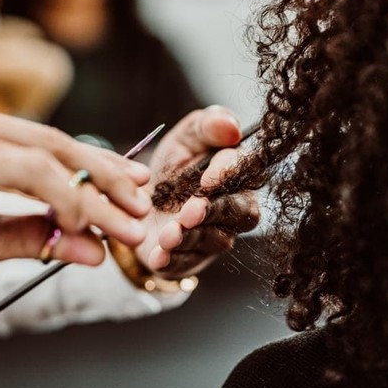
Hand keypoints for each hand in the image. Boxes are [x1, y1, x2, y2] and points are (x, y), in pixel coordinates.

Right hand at [0, 94, 151, 293]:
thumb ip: (35, 236)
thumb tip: (93, 248)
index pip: (43, 143)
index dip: (91, 166)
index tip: (127, 187)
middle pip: (55, 142)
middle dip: (106, 175)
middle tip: (140, 203)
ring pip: (50, 157)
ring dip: (96, 193)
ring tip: (127, 224)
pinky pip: (32, 172)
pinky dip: (66, 197)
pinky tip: (88, 222)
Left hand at [135, 106, 259, 278]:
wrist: (138, 200)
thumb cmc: (173, 166)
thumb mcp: (185, 137)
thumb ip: (208, 125)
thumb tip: (231, 126)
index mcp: (239, 173)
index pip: (249, 171)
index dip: (231, 174)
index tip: (207, 177)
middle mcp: (235, 207)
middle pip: (241, 212)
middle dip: (214, 212)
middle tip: (190, 210)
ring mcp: (215, 236)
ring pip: (215, 240)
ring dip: (191, 237)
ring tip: (167, 234)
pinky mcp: (192, 258)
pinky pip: (188, 262)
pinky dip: (173, 260)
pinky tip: (159, 256)